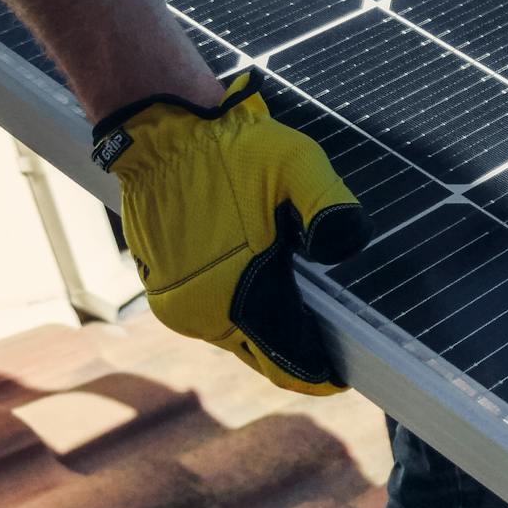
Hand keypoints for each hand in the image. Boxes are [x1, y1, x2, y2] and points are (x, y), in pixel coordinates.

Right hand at [92, 70, 370, 393]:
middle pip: (260, 352)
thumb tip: (347, 246)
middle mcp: (200, 311)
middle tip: (334, 343)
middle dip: (296, 351)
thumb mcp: (298, 163)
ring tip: (306, 316)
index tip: (345, 376)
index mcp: (235, 294)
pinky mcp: (164, 287)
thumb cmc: (231, 147)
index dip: (317, 373)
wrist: (161, 131)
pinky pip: (213, 313)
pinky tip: (266, 290)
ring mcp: (177, 302)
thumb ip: (331, 205)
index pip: (283, 357)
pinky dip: (241, 310)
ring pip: (236, 335)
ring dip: (268, 328)